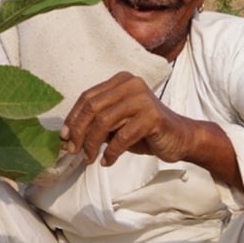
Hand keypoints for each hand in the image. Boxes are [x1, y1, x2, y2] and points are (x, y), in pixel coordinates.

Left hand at [60, 71, 195, 166]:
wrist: (179, 138)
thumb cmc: (143, 131)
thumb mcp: (115, 125)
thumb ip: (95, 125)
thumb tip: (67, 138)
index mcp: (120, 81)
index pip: (87, 97)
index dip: (73, 118)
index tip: (64, 137)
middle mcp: (131, 84)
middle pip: (92, 107)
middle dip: (79, 132)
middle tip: (73, 151)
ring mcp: (142, 98)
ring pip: (104, 121)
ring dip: (92, 144)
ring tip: (89, 159)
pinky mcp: (153, 116)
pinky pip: (123, 136)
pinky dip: (111, 152)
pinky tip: (107, 161)